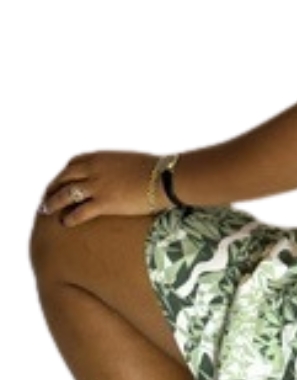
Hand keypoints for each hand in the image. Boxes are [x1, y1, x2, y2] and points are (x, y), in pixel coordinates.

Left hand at [39, 150, 158, 227]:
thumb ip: (116, 167)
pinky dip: (69, 217)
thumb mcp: (130, 162)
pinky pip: (79, 211)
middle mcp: (95, 169)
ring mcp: (98, 186)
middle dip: (53, 187)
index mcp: (102, 157)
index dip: (64, 174)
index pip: (74, 163)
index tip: (60, 181)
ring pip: (66, 194)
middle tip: (47, 197)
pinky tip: (66, 222)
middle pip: (64, 177)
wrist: (166, 178)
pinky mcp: (104, 203)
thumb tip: (116, 175)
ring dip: (53, 202)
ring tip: (46, 210)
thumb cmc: (156, 170)